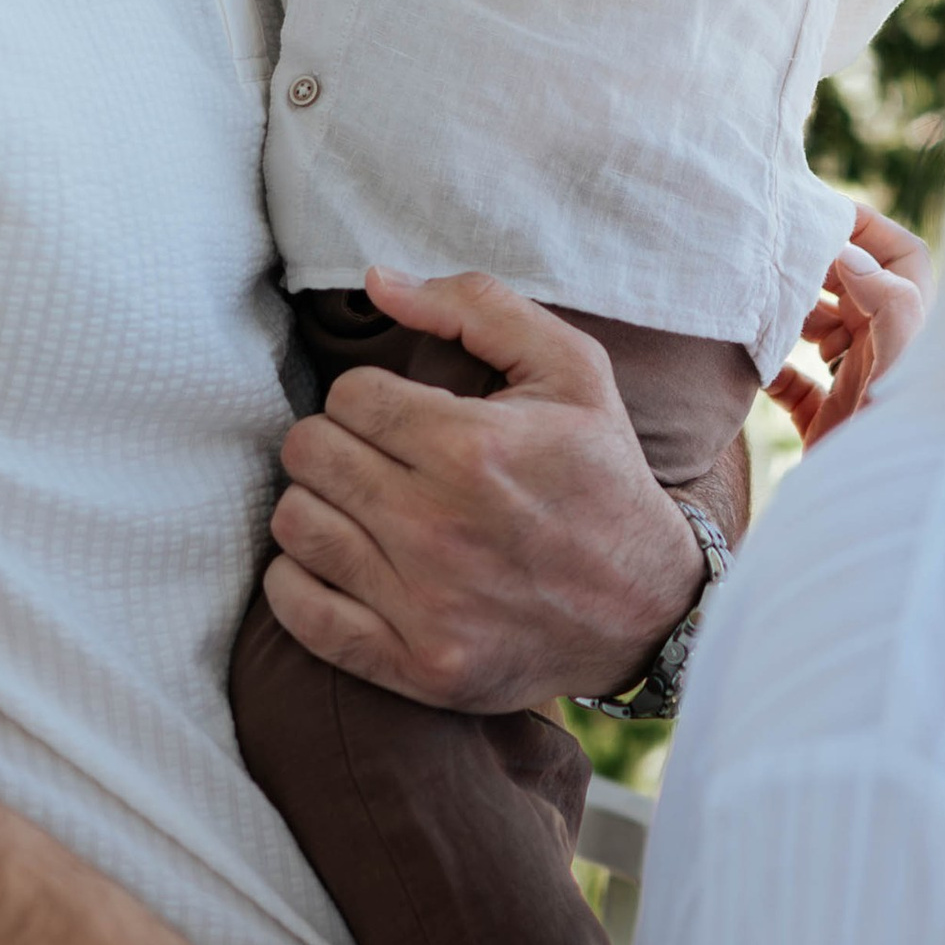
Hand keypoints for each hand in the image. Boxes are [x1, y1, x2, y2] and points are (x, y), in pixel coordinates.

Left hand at [264, 267, 703, 708]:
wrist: (650, 607)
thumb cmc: (602, 475)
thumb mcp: (572, 368)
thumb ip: (474, 306)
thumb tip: (375, 279)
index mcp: (473, 447)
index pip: (347, 396)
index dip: (372, 397)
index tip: (406, 417)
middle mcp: (440, 527)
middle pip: (309, 453)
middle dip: (340, 443)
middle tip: (380, 458)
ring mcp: (424, 605)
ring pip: (294, 524)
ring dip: (320, 506)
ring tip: (364, 507)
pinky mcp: (413, 665)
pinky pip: (296, 611)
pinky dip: (299, 582)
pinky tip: (342, 562)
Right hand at [768, 204, 932, 448]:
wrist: (877, 525)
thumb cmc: (903, 444)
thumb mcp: (902, 366)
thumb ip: (889, 303)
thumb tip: (850, 256)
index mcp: (916, 328)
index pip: (901, 255)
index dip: (866, 227)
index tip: (817, 213)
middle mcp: (889, 351)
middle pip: (851, 285)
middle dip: (813, 266)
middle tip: (772, 251)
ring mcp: (856, 386)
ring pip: (818, 328)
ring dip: (788, 312)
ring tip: (758, 299)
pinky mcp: (826, 422)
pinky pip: (791, 380)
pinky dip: (768, 365)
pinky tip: (746, 357)